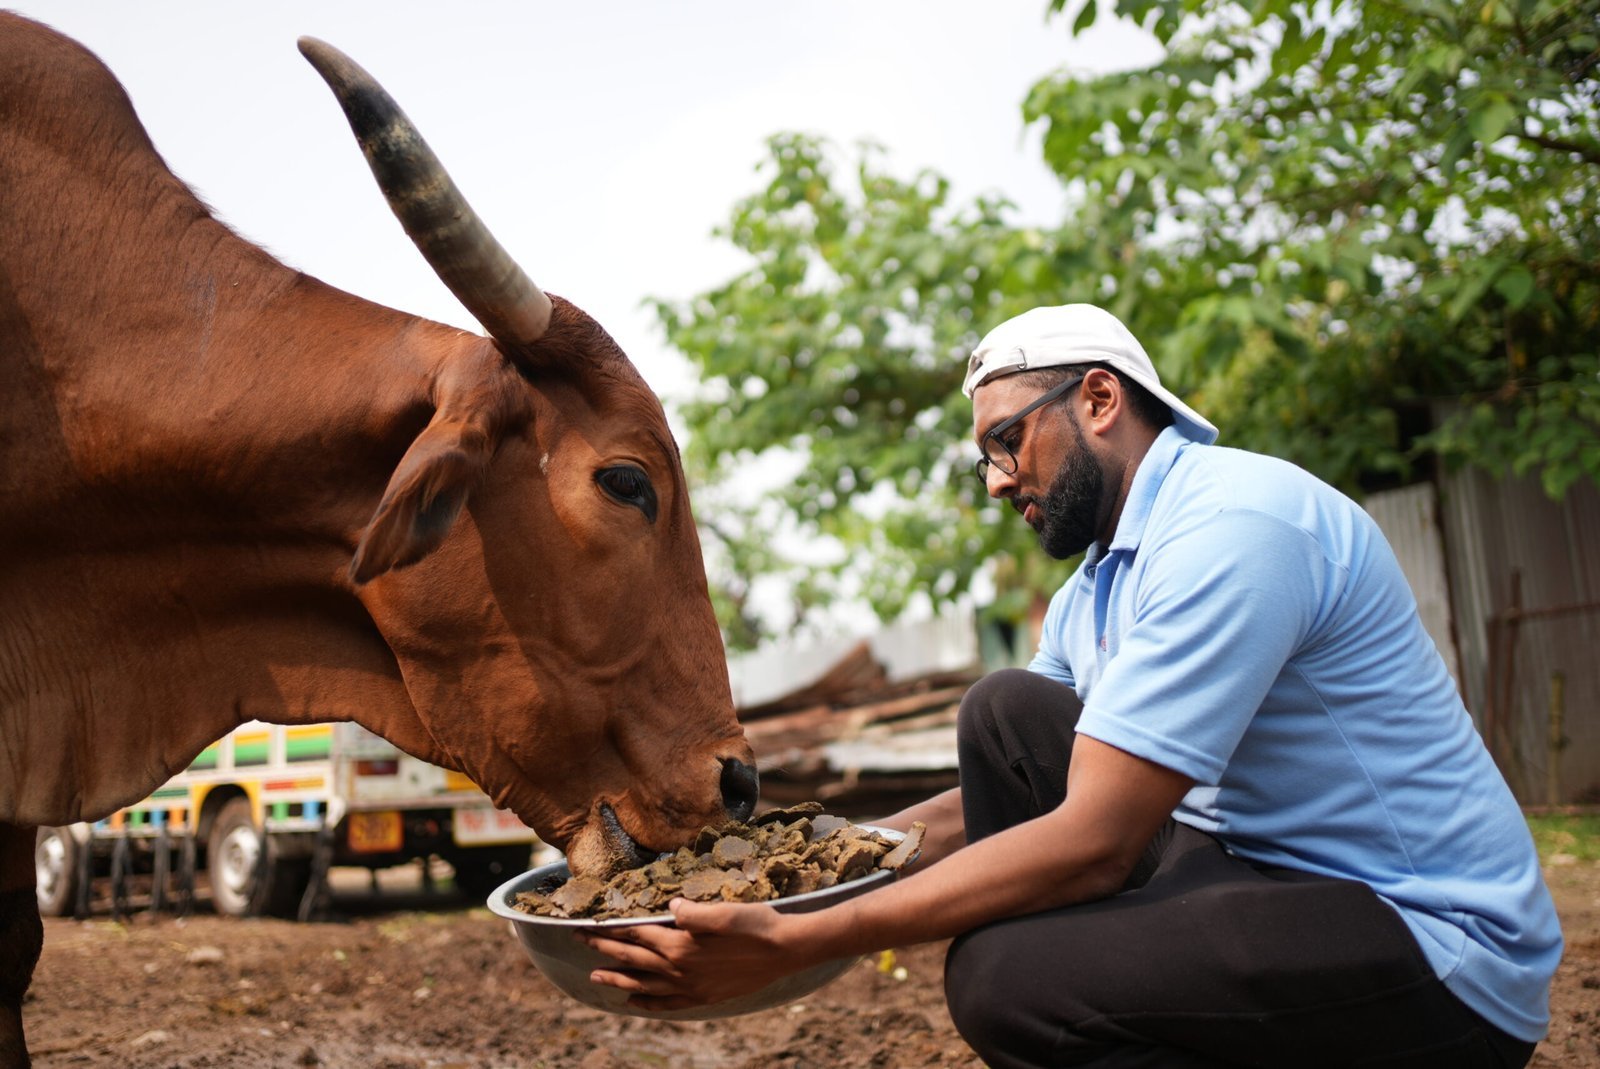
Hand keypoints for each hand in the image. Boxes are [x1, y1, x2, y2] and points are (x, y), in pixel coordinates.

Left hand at [581, 897, 804, 1011]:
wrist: (786, 951)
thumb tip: (668, 908)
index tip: (585, 925)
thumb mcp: (723, 911)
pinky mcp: (704, 996)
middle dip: (604, 949)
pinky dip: (648, 1002)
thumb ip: (692, 912)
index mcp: (680, 944)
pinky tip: (635, 1001)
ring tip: (596, 976)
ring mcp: (691, 986)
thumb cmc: (756, 925)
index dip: (608, 929)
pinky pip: (667, 1003)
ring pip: (644, 984)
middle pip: (632, 957)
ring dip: (618, 979)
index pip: (634, 934)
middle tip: (579, 942)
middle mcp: (680, 969)